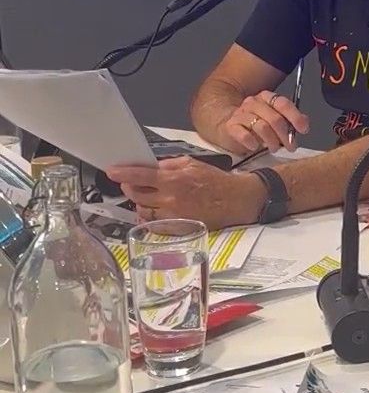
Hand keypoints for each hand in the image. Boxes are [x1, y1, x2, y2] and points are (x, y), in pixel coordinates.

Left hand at [104, 158, 264, 230]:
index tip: (111, 172)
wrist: (234, 200)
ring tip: (145, 196)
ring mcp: (172, 216)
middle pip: (136, 195)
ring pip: (142, 210)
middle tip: (131, 183)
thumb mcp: (191, 164)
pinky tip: (153, 210)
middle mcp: (169, 199)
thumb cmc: (214, 181)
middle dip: (130, 188)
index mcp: (172, 180)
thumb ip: (169, 165)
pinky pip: (154, 224)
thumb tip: (151, 167)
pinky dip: (149, 216)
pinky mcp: (176, 228)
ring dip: (139, 202)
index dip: (122, 174)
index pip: (139, 177)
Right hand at [220, 91, 308, 155]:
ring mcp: (241, 114)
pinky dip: (251, 142)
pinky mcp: (230, 126)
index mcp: (266, 98)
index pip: (283, 104)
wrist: (225, 124)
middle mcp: (253, 103)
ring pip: (261, 126)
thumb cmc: (253, 124)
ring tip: (274, 148)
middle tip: (290, 146)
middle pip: (274, 118)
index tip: (303, 130)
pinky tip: (255, 147)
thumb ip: (289, 120)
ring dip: (271, 141)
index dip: (295, 117)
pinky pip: (243, 134)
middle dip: (285, 135)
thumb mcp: (273, 119)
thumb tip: (304, 123)